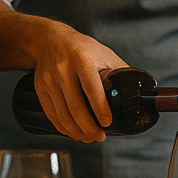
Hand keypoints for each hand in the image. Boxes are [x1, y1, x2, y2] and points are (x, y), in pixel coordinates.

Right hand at [32, 22, 127, 142]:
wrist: (51, 40)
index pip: (92, 88)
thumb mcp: (104, 53)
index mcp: (82, 59)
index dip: (100, 109)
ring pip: (62, 113)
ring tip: (88, 137)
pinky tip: (72, 132)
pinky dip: (62, 127)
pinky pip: (51, 113)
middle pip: (75, 106)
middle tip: (99, 136)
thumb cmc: (81, 48)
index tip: (107, 122)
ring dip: (76, 131)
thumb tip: (137, 90)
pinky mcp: (40, 88)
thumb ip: (119, 70)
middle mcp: (63, 69)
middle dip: (89, 127)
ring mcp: (49, 80)